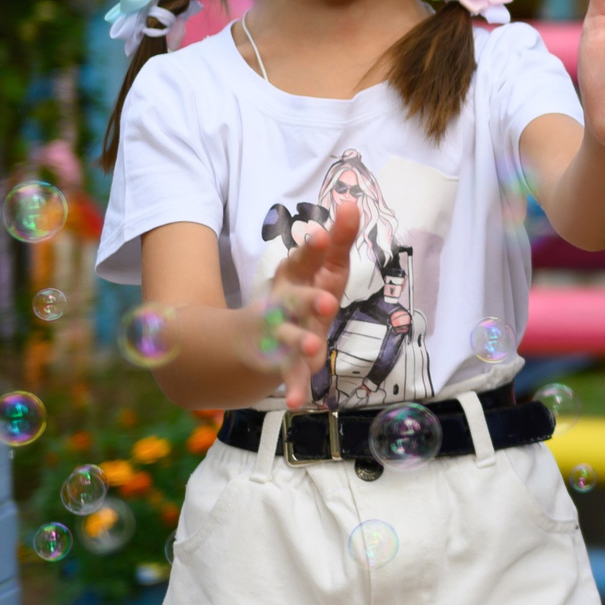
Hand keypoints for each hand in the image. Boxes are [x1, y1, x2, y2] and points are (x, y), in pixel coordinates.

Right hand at [257, 195, 356, 408]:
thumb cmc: (299, 294)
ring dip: (301, 343)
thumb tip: (352, 202)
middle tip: (327, 301)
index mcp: (294, 278)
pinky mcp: (283, 363)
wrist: (251, 337)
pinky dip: (293, 388)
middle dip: (309, 300)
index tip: (321, 235)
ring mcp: (281, 334)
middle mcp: (284, 304)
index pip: (303, 261)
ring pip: (290, 339)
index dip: (311, 250)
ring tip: (316, 350)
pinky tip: (296, 402)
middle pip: (295, 299)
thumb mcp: (318, 268)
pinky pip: (289, 376)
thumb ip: (338, 240)